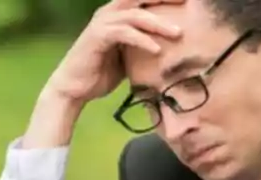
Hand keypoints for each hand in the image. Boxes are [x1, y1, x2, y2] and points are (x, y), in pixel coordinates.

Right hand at [22, 0, 184, 147]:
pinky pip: (125, 33)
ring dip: (158, 24)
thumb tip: (169, 50)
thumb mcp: (127, 56)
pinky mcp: (98, 37)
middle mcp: (109, 13)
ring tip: (177, 33)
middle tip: (187, 2)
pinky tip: (156, 49)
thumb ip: (142, 46)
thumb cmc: (100, 73)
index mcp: (117, 14)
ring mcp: (102, 23)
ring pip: (135, 15)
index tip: (187, 0)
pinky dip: (142, 40)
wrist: (73, 88)